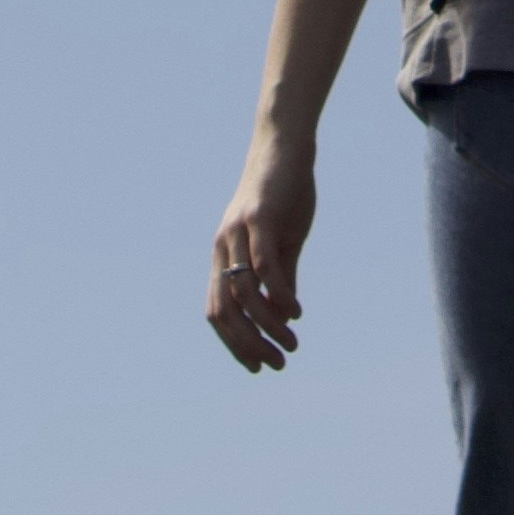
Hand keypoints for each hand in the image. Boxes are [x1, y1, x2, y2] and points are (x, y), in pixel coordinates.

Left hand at [208, 155, 311, 373]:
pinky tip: (296, 312)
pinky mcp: (258, 219)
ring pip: (243, 293)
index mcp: (223, 255)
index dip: (234, 344)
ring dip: (267, 326)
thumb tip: (283, 314)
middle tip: (277, 364)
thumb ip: (281, 277)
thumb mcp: (282, 243)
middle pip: (224, 310)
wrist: (286, 148)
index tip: (259, 366)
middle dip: (248, 344)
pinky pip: (264, 265)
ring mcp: (237, 232)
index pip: (217, 312)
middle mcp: (223, 247)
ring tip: (291, 343)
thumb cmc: (283, 195)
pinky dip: (279, 294)